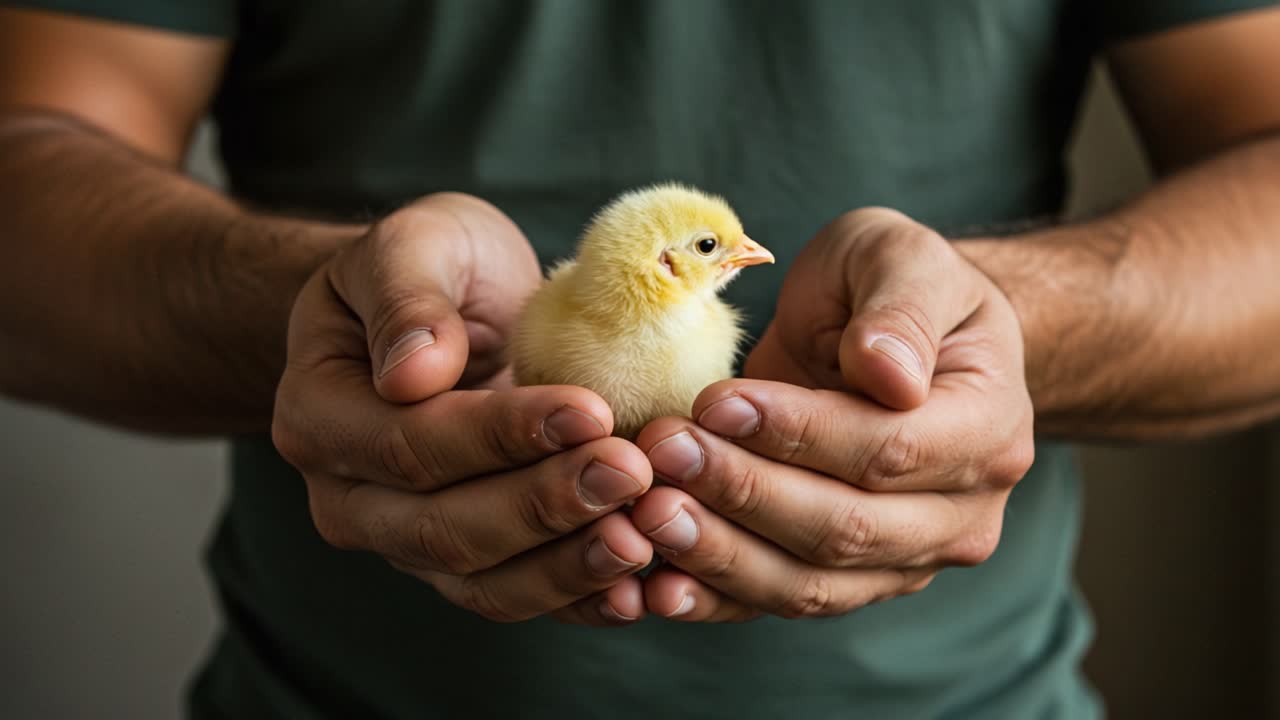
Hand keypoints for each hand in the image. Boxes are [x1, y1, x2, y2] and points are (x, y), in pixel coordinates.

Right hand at [272, 193, 653, 624]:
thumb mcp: (415, 244)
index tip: (587, 409)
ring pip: (484, 583)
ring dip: (568, 566)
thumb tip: (412, 372)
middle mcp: (350, 498)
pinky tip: (641, 589)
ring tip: (643, 536)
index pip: (409, 444)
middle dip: (545, 505)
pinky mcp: (468, 568)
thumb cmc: (430, 267)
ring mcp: (408, 544)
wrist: (447, 312)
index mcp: (320, 416)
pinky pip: (520, 599)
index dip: (499, 435)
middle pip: (445, 528)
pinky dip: (580, 602)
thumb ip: (407, 297)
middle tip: (631, 473)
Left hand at [629, 207, 1033, 620]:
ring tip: (648, 515)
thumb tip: (889, 374)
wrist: (892, 342)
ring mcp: (907, 559)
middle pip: (846, 528)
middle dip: (744, 493)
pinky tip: (657, 587)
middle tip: (663, 454)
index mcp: (987, 429)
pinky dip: (717, 600)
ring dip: (722, 554)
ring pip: (810, 583)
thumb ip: (901, 308)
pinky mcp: (850, 581)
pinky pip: (780, 599)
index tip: (716, 402)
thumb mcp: (903, 257)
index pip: (889, 448)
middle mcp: (961, 514)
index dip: (798, 432)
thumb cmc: (895, 286)